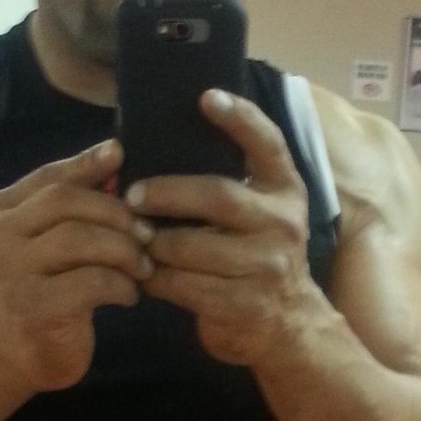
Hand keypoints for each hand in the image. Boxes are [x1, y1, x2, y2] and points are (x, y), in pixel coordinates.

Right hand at [0, 140, 153, 393]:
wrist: (15, 353)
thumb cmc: (44, 288)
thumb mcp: (50, 238)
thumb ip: (73, 199)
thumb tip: (113, 151)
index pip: (50, 178)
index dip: (88, 165)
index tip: (122, 156)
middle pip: (66, 201)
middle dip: (117, 214)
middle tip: (147, 234)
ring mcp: (9, 272)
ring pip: (80, 238)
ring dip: (123, 250)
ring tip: (141, 267)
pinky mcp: (32, 307)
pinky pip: (91, 281)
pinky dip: (120, 284)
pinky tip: (128, 294)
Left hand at [127, 91, 319, 366]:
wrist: (288, 324)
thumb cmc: (257, 256)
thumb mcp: (261, 213)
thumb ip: (232, 182)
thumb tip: (163, 146)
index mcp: (285, 191)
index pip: (267, 144)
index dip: (239, 118)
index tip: (205, 96)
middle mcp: (282, 223)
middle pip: (216, 196)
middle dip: (165, 193)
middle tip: (132, 194)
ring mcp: (266, 266)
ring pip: (188, 246)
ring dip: (152, 243)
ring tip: (133, 238)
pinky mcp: (243, 303)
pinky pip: (182, 285)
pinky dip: (155, 278)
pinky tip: (145, 273)